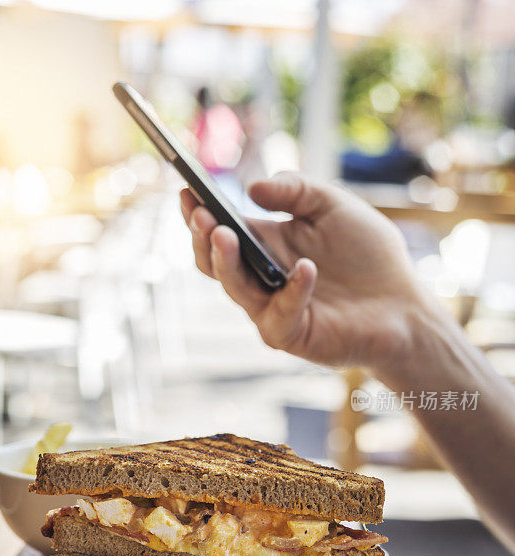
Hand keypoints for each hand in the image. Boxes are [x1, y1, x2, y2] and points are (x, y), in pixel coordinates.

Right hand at [180, 172, 427, 374]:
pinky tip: (306, 269)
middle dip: (203, 238)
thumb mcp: (333, 205)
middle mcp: (261, 278)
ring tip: (225, 234)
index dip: (199, 213)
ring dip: (227, 262)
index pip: (220, 231)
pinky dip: (292, 291)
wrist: (403, 302)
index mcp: (265, 245)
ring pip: (235, 289)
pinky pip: (279, 315)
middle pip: (214, 263)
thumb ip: (295, 190)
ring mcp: (271, 309)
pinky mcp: (291, 334)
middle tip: (201, 215)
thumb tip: (252, 188)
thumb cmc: (369, 255)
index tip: (186, 191)